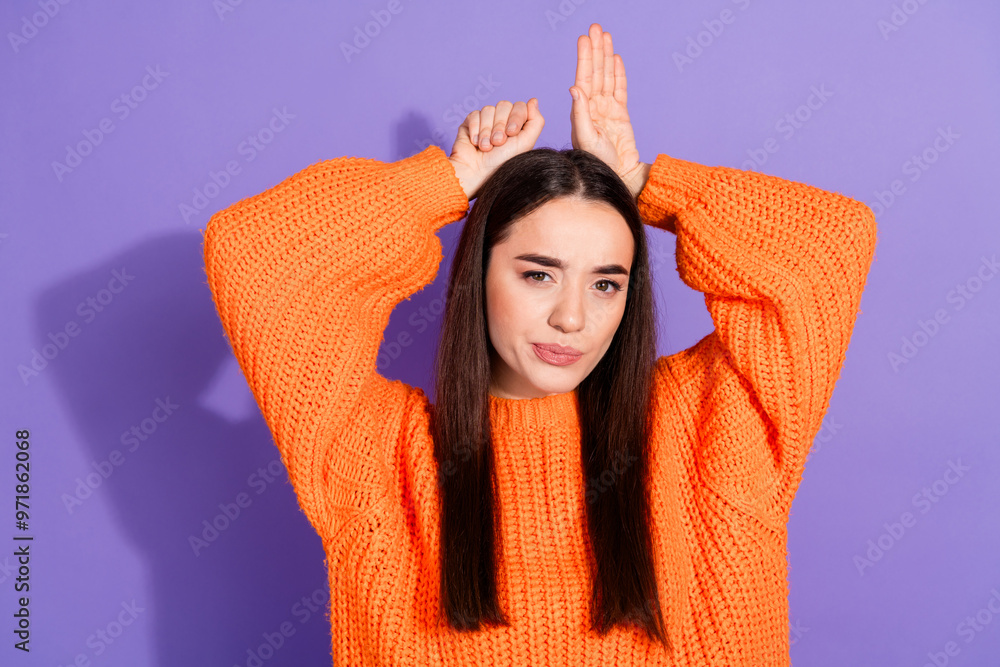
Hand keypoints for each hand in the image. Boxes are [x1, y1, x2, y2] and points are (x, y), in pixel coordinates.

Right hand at [448, 99, 543, 199]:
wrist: (476, 173)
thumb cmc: (501, 163)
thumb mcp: (525, 143)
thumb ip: (535, 121)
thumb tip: (533, 100)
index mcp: (517, 125)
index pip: (520, 106)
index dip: (516, 117)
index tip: (511, 133)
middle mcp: (502, 122)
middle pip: (504, 105)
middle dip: (500, 125)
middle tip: (497, 143)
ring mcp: (485, 121)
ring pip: (488, 109)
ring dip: (487, 131)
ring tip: (486, 147)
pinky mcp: (470, 123)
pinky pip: (475, 115)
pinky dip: (476, 130)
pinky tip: (476, 144)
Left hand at [569, 23, 647, 198]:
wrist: (618, 175)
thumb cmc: (598, 162)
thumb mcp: (586, 137)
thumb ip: (581, 113)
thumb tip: (574, 88)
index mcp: (582, 110)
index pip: (583, 77)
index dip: (584, 58)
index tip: (584, 39)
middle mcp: (593, 106)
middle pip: (595, 71)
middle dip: (595, 50)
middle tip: (595, 28)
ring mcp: (607, 109)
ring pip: (607, 76)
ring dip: (606, 56)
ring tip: (605, 36)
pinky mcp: (621, 114)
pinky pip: (620, 89)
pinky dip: (618, 73)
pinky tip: (615, 59)